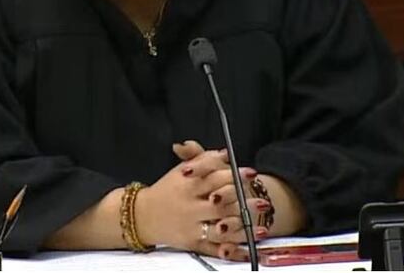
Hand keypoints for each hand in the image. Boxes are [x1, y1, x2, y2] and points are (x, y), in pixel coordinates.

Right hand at [134, 145, 264, 259]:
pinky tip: (247, 251)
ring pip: (219, 228)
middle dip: (243, 203)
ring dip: (241, 229)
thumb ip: (202, 158)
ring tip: (261, 228)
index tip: (251, 173)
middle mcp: (190, 207)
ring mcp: (192, 227)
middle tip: (262, 201)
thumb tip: (225, 152)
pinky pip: (214, 248)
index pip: (213, 178)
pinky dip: (230, 251)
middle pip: (219, 204)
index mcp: (188, 186)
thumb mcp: (180, 170)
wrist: (142, 216)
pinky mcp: (193, 242)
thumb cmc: (167, 191)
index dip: (234, 175)